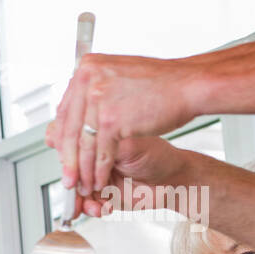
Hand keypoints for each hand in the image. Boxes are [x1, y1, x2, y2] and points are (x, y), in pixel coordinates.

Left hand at [45, 53, 198, 196]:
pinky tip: (100, 181)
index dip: (63, 138)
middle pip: (69, 130)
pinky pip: (101, 152)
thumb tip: (68, 115)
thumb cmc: (161, 84)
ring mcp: (99, 100)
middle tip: (68, 179)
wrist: (191, 85)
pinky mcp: (112, 119)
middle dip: (68, 159)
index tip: (63, 155)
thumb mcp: (118, 79)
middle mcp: (88, 81)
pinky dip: (100, 171)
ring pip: (84, 144)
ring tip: (83, 185)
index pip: (65, 111)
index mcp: (87, 68)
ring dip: (83, 170)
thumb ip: (93, 94)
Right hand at [77, 136, 192, 218]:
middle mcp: (94, 157)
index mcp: (98, 137)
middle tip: (76, 190)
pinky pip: (85, 204)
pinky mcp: (100, 195)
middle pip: (67, 169)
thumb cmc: (158, 157)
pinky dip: (91, 209)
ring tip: (93, 205)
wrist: (173, 182)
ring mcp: (95, 176)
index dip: (66, 159)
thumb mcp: (128, 145)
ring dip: (79, 201)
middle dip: (70, 183)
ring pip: (73, 191)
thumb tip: (79, 146)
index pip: (70, 145)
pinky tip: (102, 207)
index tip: (71, 169)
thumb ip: (102, 145)